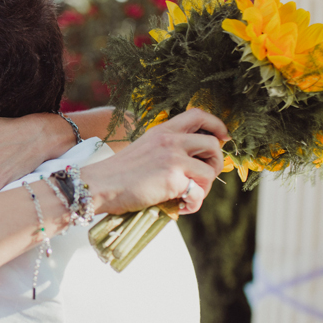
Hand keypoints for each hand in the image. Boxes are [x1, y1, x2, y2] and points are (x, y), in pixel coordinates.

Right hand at [83, 108, 227, 215]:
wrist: (99, 185)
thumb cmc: (118, 175)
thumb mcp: (144, 149)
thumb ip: (167, 149)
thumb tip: (193, 164)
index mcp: (162, 130)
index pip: (198, 115)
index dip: (217, 125)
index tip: (224, 138)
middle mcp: (170, 140)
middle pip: (213, 145)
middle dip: (216, 164)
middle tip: (204, 179)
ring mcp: (173, 158)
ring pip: (210, 171)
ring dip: (205, 188)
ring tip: (188, 197)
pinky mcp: (173, 178)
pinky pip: (199, 192)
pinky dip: (194, 204)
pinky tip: (180, 207)